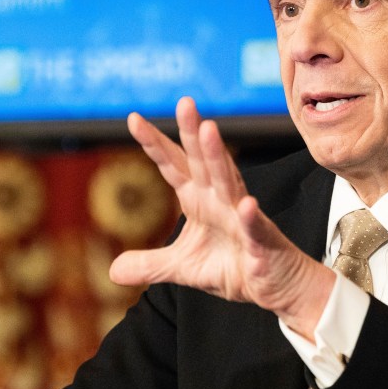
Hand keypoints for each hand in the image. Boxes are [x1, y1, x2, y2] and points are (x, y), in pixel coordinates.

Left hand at [109, 97, 334, 338]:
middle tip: (184, 103)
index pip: (174, 167)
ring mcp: (242, 217)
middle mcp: (219, 201)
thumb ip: (151, 265)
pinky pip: (255, 227)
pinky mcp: (262, 240)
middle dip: (193, 133)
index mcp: (198, 201)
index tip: (133, 119)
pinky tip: (246, 205)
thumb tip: (112, 271)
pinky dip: (250, 217)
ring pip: (229, 182)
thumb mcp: (183, 268)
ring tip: (209, 131)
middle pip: (202, 162)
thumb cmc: (234, 267)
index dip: (155, 144)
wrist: (275, 285)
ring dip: (218, 158)